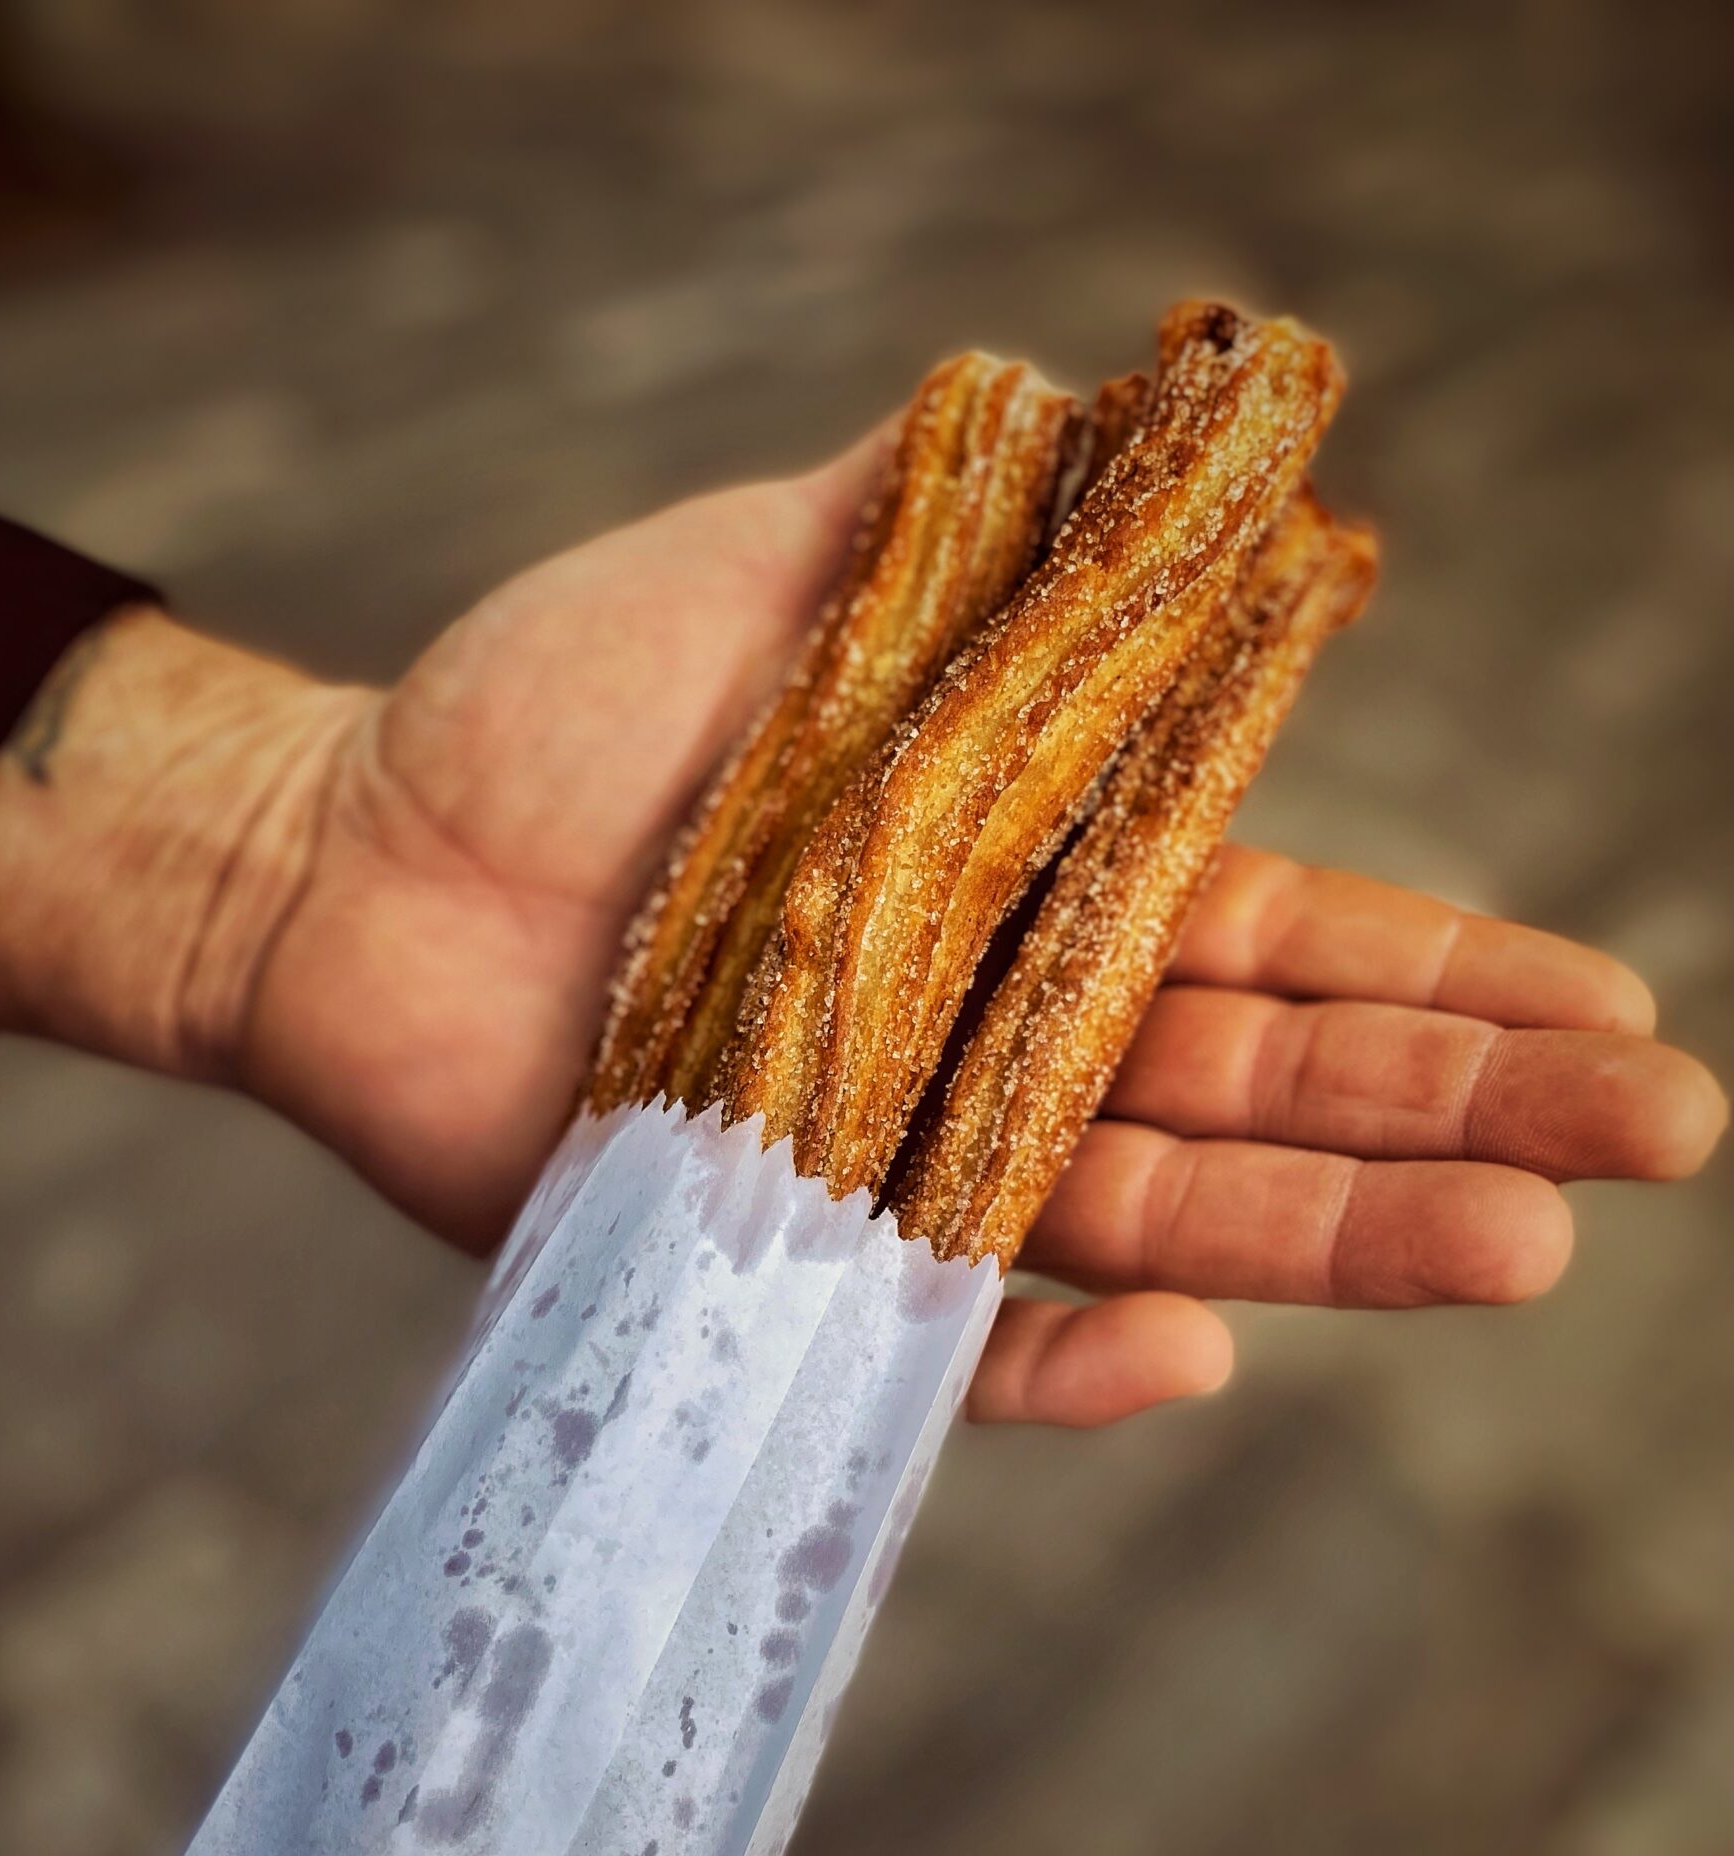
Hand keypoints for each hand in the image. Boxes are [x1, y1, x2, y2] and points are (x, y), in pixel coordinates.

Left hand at [0, 434, 1726, 1429]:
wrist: (349, 860)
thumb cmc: (548, 715)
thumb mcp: (758, 570)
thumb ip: (935, 518)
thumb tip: (1104, 400)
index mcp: (1030, 880)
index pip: (1281, 935)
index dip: (1442, 968)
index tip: (1604, 997)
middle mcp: (998, 1034)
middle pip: (1266, 1089)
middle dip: (1462, 1109)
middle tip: (1659, 1130)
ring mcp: (901, 1160)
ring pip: (1155, 1218)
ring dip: (1335, 1238)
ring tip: (1525, 1243)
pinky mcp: (788, 1258)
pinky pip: (950, 1339)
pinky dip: (1064, 1359)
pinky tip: (1197, 1350)